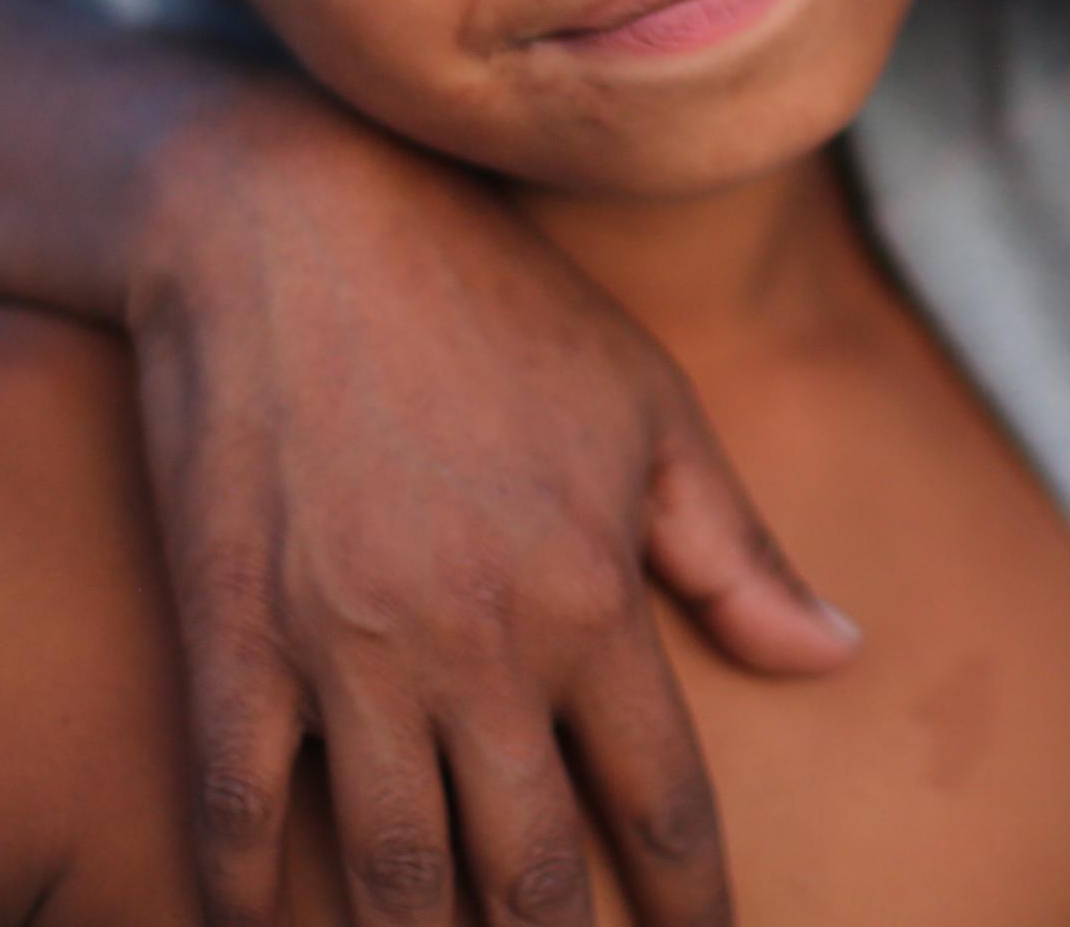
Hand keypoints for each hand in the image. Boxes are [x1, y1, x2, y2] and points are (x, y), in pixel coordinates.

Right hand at [123, 87, 860, 926]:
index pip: (663, 807)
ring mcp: (345, 650)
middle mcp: (480, 645)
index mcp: (593, 594)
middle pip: (533, 878)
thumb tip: (839, 654)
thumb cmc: (488, 295)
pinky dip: (249, 904)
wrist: (286, 213)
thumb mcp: (644, 401)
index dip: (692, 908)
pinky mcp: (230, 636)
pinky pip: (239, 814)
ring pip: (397, 874)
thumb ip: (737, 550)